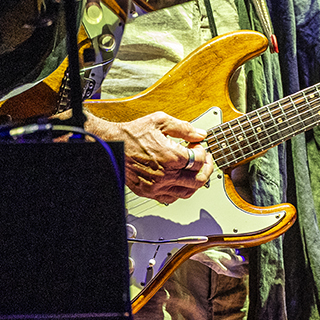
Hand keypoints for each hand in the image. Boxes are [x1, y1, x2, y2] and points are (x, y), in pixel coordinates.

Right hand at [88, 111, 213, 203]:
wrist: (113, 145)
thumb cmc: (133, 133)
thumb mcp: (160, 121)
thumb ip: (184, 128)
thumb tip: (200, 134)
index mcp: (171, 156)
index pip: (200, 160)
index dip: (203, 151)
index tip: (197, 146)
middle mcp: (165, 174)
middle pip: (198, 179)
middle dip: (206, 168)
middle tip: (204, 160)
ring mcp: (157, 186)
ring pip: (187, 192)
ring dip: (196, 181)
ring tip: (195, 170)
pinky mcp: (148, 192)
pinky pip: (171, 198)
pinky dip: (180, 191)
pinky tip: (180, 181)